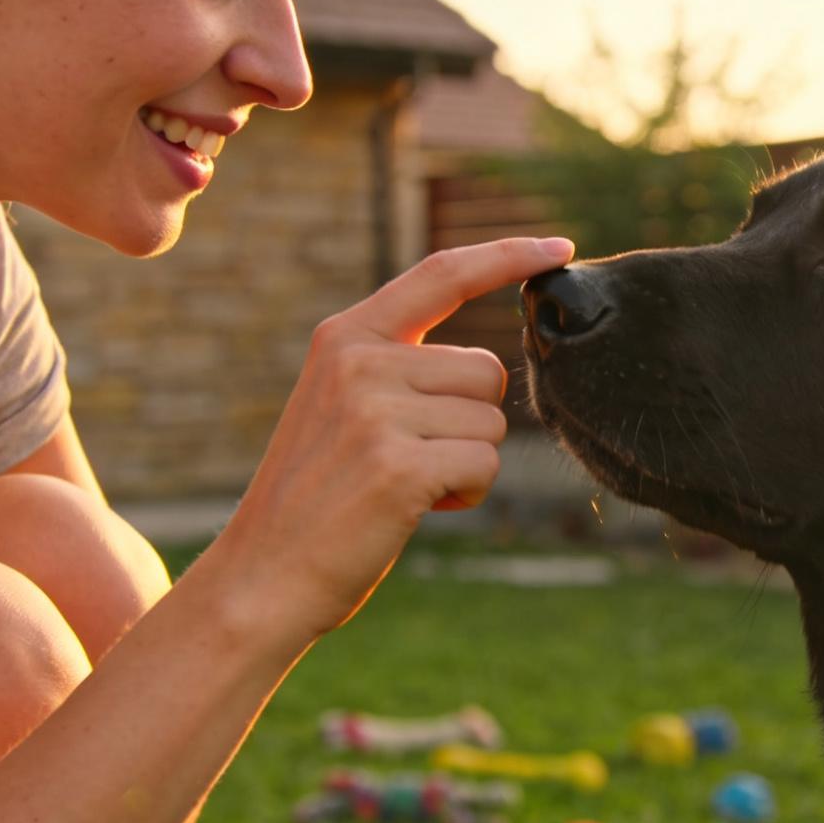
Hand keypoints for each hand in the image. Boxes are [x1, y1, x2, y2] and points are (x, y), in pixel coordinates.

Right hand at [215, 236, 573, 637]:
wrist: (262, 576)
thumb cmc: (319, 499)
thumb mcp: (343, 407)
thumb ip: (399, 369)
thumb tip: (485, 368)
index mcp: (346, 337)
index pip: (442, 274)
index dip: (508, 256)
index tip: (561, 246)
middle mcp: (359, 361)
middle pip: (485, 370)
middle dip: (471, 422)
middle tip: (410, 460)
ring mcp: (376, 411)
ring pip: (491, 422)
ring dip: (468, 463)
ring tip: (405, 487)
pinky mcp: (398, 464)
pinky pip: (485, 464)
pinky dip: (467, 493)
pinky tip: (415, 509)